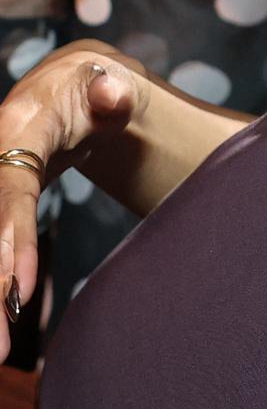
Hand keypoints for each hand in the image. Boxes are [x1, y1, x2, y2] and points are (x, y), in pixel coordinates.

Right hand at [0, 42, 147, 350]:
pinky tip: (1, 324)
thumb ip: (113, 91)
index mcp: (18, 127)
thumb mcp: (108, 84)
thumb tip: (112, 92)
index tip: (19, 288)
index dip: (12, 237)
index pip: (12, 189)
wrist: (69, 90)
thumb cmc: (92, 89)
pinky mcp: (1, 202)